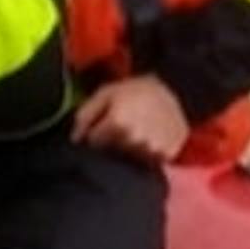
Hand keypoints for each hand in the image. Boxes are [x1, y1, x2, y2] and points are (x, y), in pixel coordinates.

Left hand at [71, 75, 189, 165]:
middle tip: (124, 126)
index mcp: (117, 123)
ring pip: (132, 159)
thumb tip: (75, 140)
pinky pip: (151, 162)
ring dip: (131, 150)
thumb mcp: (104, 94)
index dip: (97, 134)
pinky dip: (149, 154)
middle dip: (113, 143)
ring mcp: (154, 149)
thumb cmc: (133, 90)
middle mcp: (136, 139)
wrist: (174, 87)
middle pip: (113, 153)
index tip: (104, 125)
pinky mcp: (169, 154)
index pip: (95, 142)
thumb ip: (85, 116)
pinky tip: (151, 137)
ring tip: (138, 131)